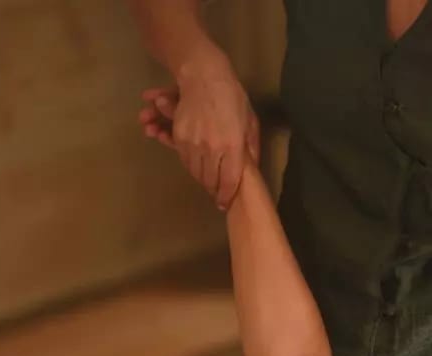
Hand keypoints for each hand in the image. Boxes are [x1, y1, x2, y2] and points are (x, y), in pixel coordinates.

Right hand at [137, 52, 258, 209]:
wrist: (204, 77)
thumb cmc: (232, 98)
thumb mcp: (250, 122)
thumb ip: (252, 148)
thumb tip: (252, 169)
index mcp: (233, 146)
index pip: (229, 181)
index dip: (226, 196)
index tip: (224, 203)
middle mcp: (212, 148)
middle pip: (210, 180)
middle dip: (214, 188)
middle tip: (217, 190)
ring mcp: (194, 143)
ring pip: (196, 172)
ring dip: (202, 178)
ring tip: (209, 177)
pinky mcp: (180, 137)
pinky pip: (185, 160)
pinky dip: (191, 165)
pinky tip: (198, 163)